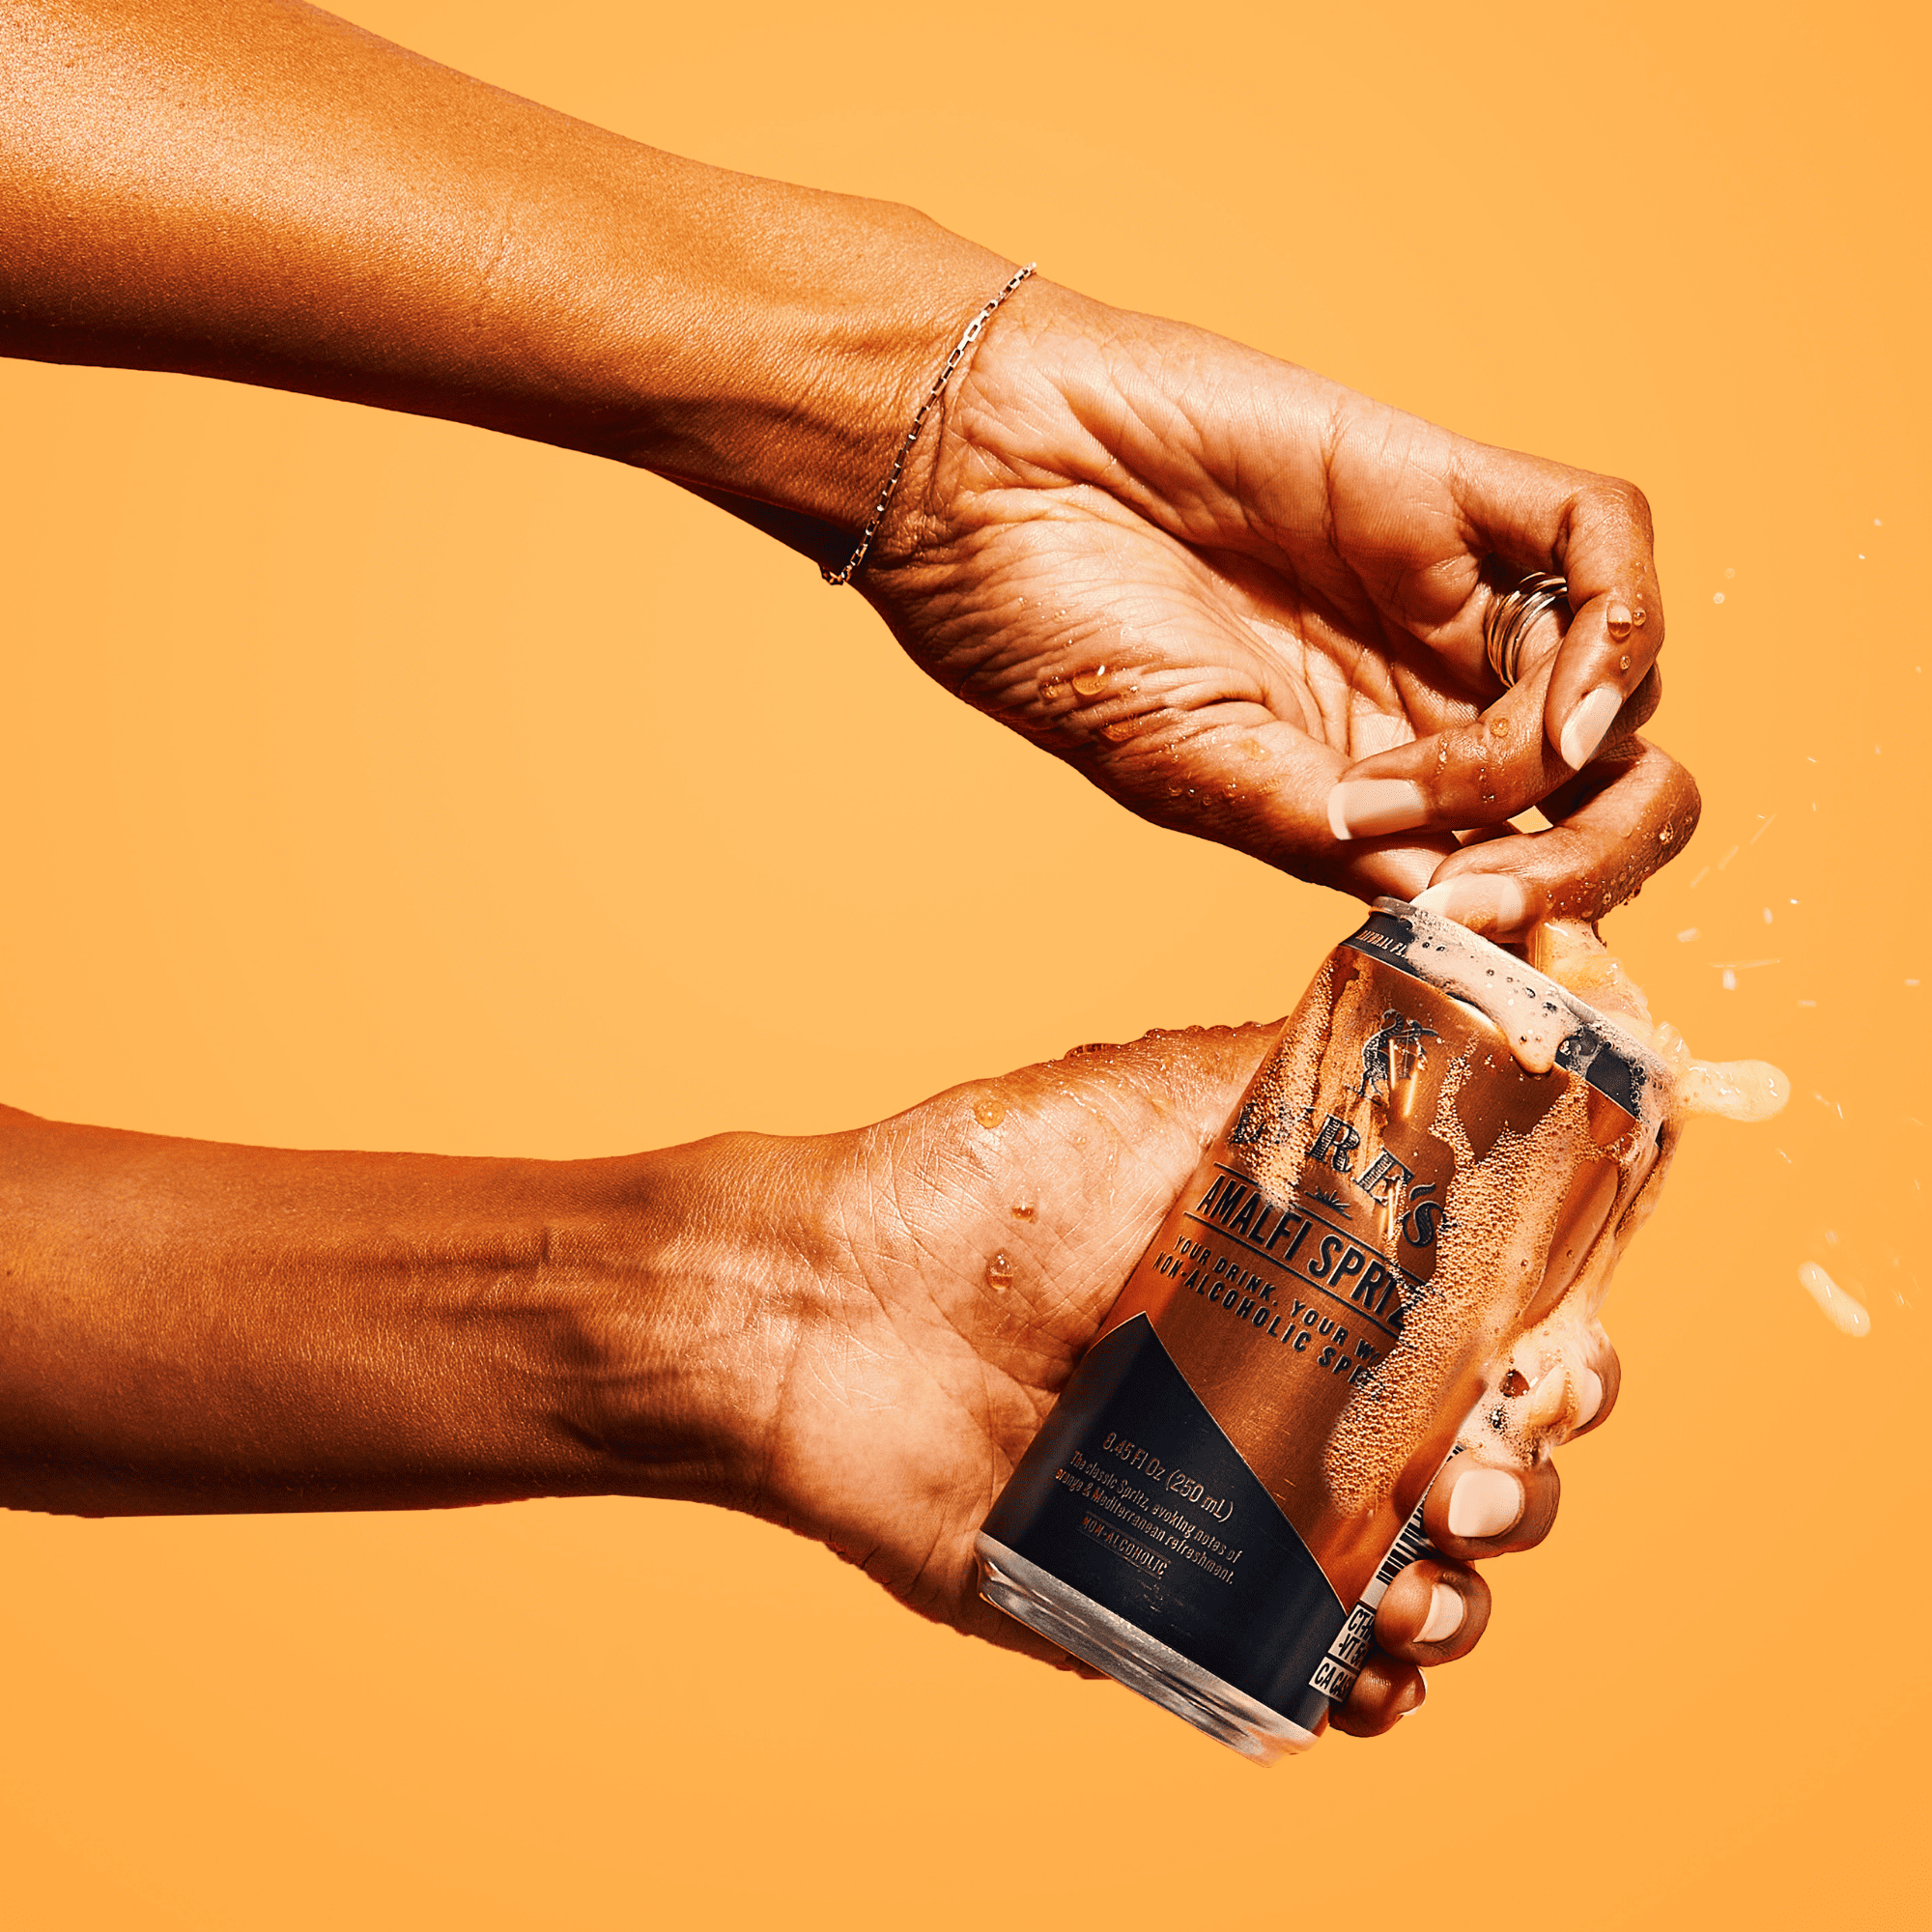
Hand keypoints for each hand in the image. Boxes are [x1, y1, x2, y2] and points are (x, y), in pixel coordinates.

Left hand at [700, 1021, 1617, 1738]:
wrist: (823, 1310)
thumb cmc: (986, 1184)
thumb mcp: (1155, 1093)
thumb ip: (1303, 1065)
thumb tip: (1452, 991)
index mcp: (1317, 1283)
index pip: (1490, 1334)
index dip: (1560, 1365)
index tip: (1556, 1376)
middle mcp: (1296, 1398)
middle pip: (1485, 1465)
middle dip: (1525, 1487)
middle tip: (1479, 1481)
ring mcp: (1240, 1509)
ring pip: (1418, 1580)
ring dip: (1463, 1601)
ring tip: (1418, 1592)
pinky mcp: (1171, 1604)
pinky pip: (1301, 1672)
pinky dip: (1364, 1693)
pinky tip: (1367, 1677)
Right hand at [865, 282, 1700, 938]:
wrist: (981, 482)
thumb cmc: (1052, 634)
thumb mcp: (1191, 775)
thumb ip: (1330, 834)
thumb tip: (1468, 910)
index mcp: (1366, 782)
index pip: (1528, 857)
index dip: (1544, 907)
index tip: (1471, 930)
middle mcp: (1424, 693)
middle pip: (1608, 780)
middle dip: (1604, 850)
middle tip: (1512, 884)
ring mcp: (1441, 592)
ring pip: (1619, 674)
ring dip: (1559, 755)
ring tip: (1417, 774)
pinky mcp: (1441, 486)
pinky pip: (1601, 534)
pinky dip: (1619, 621)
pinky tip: (1558, 696)